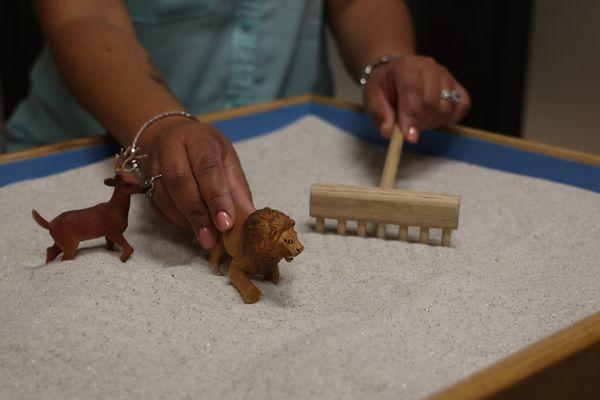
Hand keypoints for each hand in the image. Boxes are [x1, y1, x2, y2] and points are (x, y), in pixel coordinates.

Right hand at [139, 118, 254, 248]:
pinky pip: (156, 205)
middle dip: (198, 214)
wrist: (170, 135)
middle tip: (211, 238)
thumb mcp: (228, 160)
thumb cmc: (206, 150)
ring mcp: (152, 163)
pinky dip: (174, 220)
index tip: (225, 224)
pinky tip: (189, 228)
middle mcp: (171, 147)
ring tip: (204, 237)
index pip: (207, 168)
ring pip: (164, 196)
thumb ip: (237, 189)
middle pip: (180, 182)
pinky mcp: (142, 180)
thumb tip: (250, 218)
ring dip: (185, 220)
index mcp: (198, 139)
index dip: (216, 198)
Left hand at [363, 55, 470, 141]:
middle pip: (432, 102)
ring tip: (417, 120)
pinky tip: (433, 118)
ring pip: (447, 107)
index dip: (411, 116)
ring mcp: (446, 76)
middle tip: (408, 129)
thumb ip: (380, 114)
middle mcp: (429, 67)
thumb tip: (388, 132)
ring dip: (432, 122)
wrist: (396, 73)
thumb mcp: (372, 98)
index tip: (410, 138)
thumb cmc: (384, 87)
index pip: (412, 91)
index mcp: (406, 66)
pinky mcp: (457, 86)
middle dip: (419, 123)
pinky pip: (461, 107)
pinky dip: (449, 118)